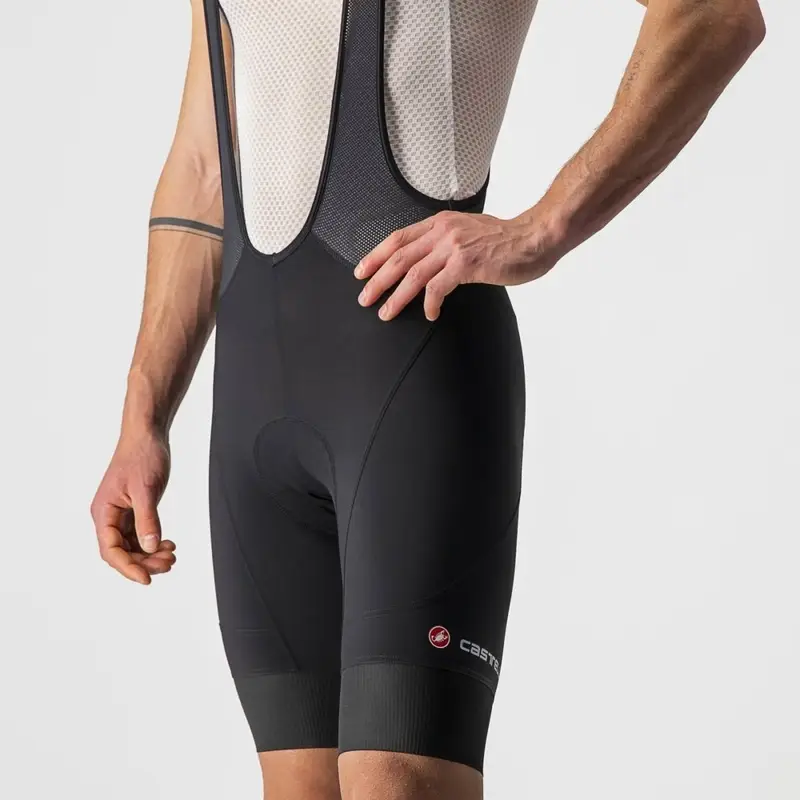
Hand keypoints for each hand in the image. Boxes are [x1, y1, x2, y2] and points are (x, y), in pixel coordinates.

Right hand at [90, 427, 175, 584]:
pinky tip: (168, 544)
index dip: (128, 567)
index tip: (146, 579)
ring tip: (172, 555)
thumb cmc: (142, 456)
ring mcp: (121, 514)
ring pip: (132, 546)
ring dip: (150, 555)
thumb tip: (149, 547)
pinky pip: (140, 535)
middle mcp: (109, 516)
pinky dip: (153, 543)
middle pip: (122, 552)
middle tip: (169, 563)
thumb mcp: (146, 489)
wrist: (147, 436)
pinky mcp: (133, 511)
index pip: (110, 550)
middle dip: (144, 562)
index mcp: (103, 512)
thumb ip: (147, 520)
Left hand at [354, 209, 563, 320]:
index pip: (398, 238)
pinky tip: (429, 314)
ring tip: (385, 312)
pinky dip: (429, 303)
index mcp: (440, 223)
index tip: (362, 271)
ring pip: (413, 274)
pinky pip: (438, 288)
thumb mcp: (469, 230)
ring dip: (396, 296)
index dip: (376, 255)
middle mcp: (443, 232)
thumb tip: (429, 260)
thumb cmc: (507, 239)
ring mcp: (454, 247)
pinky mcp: (466, 264)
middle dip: (377, 280)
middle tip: (364, 298)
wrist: (535, 236)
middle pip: (399, 257)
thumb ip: (446, 241)